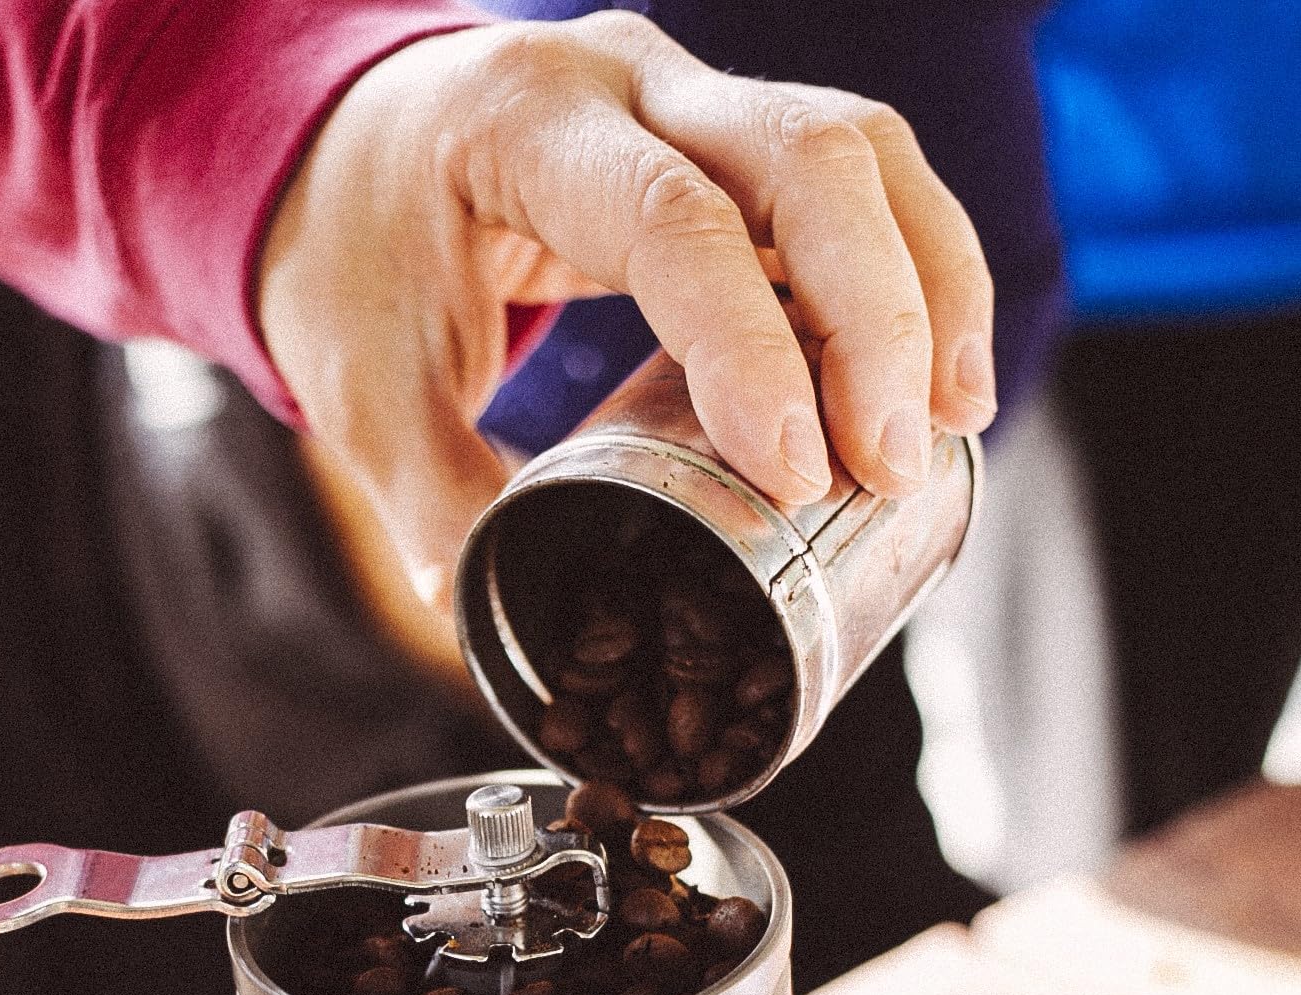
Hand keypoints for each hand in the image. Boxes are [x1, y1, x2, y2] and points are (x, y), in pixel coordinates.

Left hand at [258, 12, 995, 609]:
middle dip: (878, 317)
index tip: (796, 471)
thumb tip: (484, 610)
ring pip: (860, 152)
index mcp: (525, 128)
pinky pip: (853, 181)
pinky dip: (910, 270)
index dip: (751, 347)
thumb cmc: (351, 249)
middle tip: (893, 463)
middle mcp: (627, 78)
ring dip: (926, 287)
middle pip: (809, 156)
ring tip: (951, 423)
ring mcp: (691, 91)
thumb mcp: (362, 381)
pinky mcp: (729, 134)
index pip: (670, 221)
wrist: (350, 142)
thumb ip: (428, 496)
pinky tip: (934, 371)